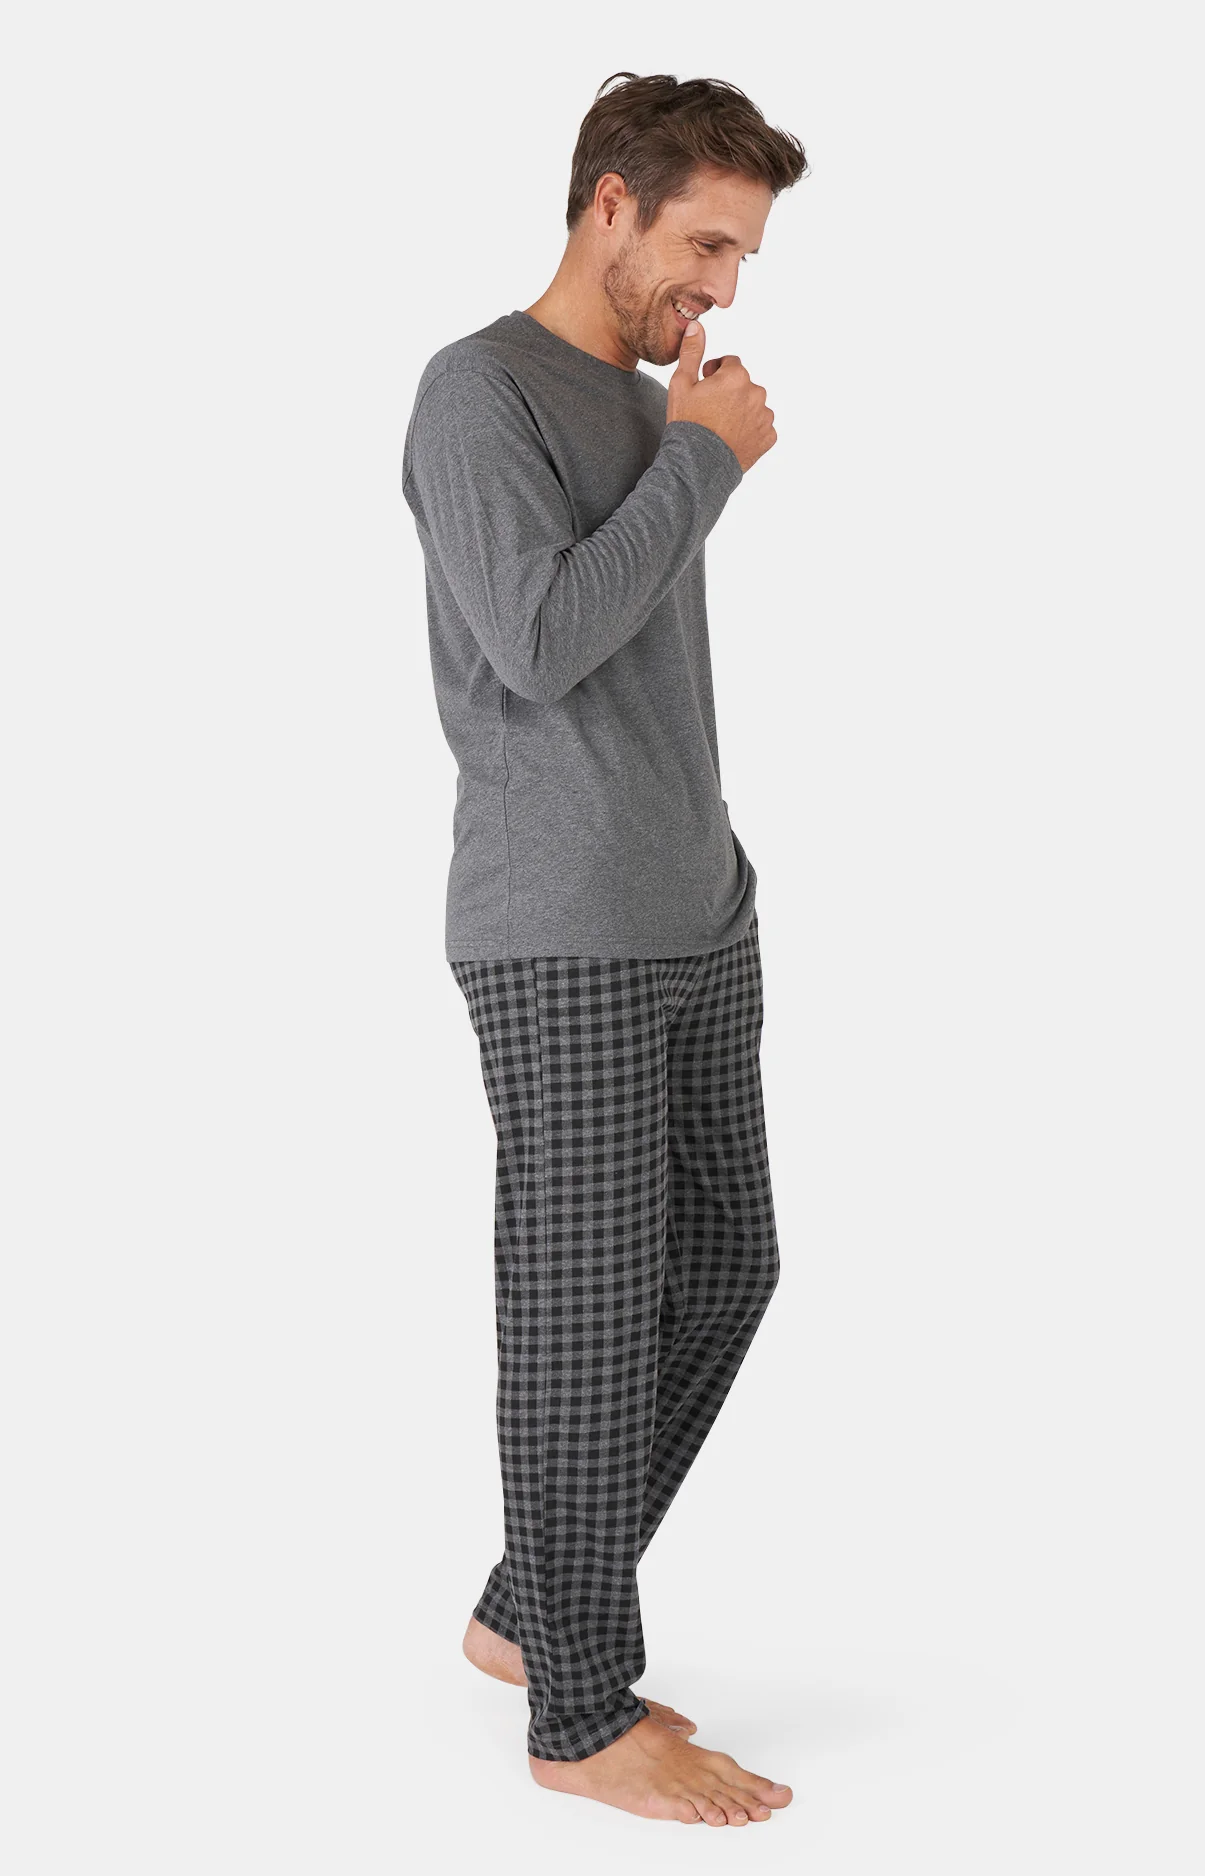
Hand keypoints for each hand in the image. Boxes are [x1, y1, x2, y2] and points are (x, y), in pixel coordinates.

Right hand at [666, 319, 776, 472]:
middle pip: (743, 384)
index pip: (730, 363)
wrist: (698, 465)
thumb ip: (692, 352)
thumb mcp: (682, 384)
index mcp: (736, 375)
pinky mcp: (768, 437)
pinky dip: (750, 430)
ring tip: (721, 426)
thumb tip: (698, 326)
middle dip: (730, 392)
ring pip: (753, 405)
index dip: (715, 373)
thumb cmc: (687, 423)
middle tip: (711, 410)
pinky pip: (761, 427)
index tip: (705, 387)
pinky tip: (732, 438)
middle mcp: (756, 392)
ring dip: (741, 410)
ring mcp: (764, 416)